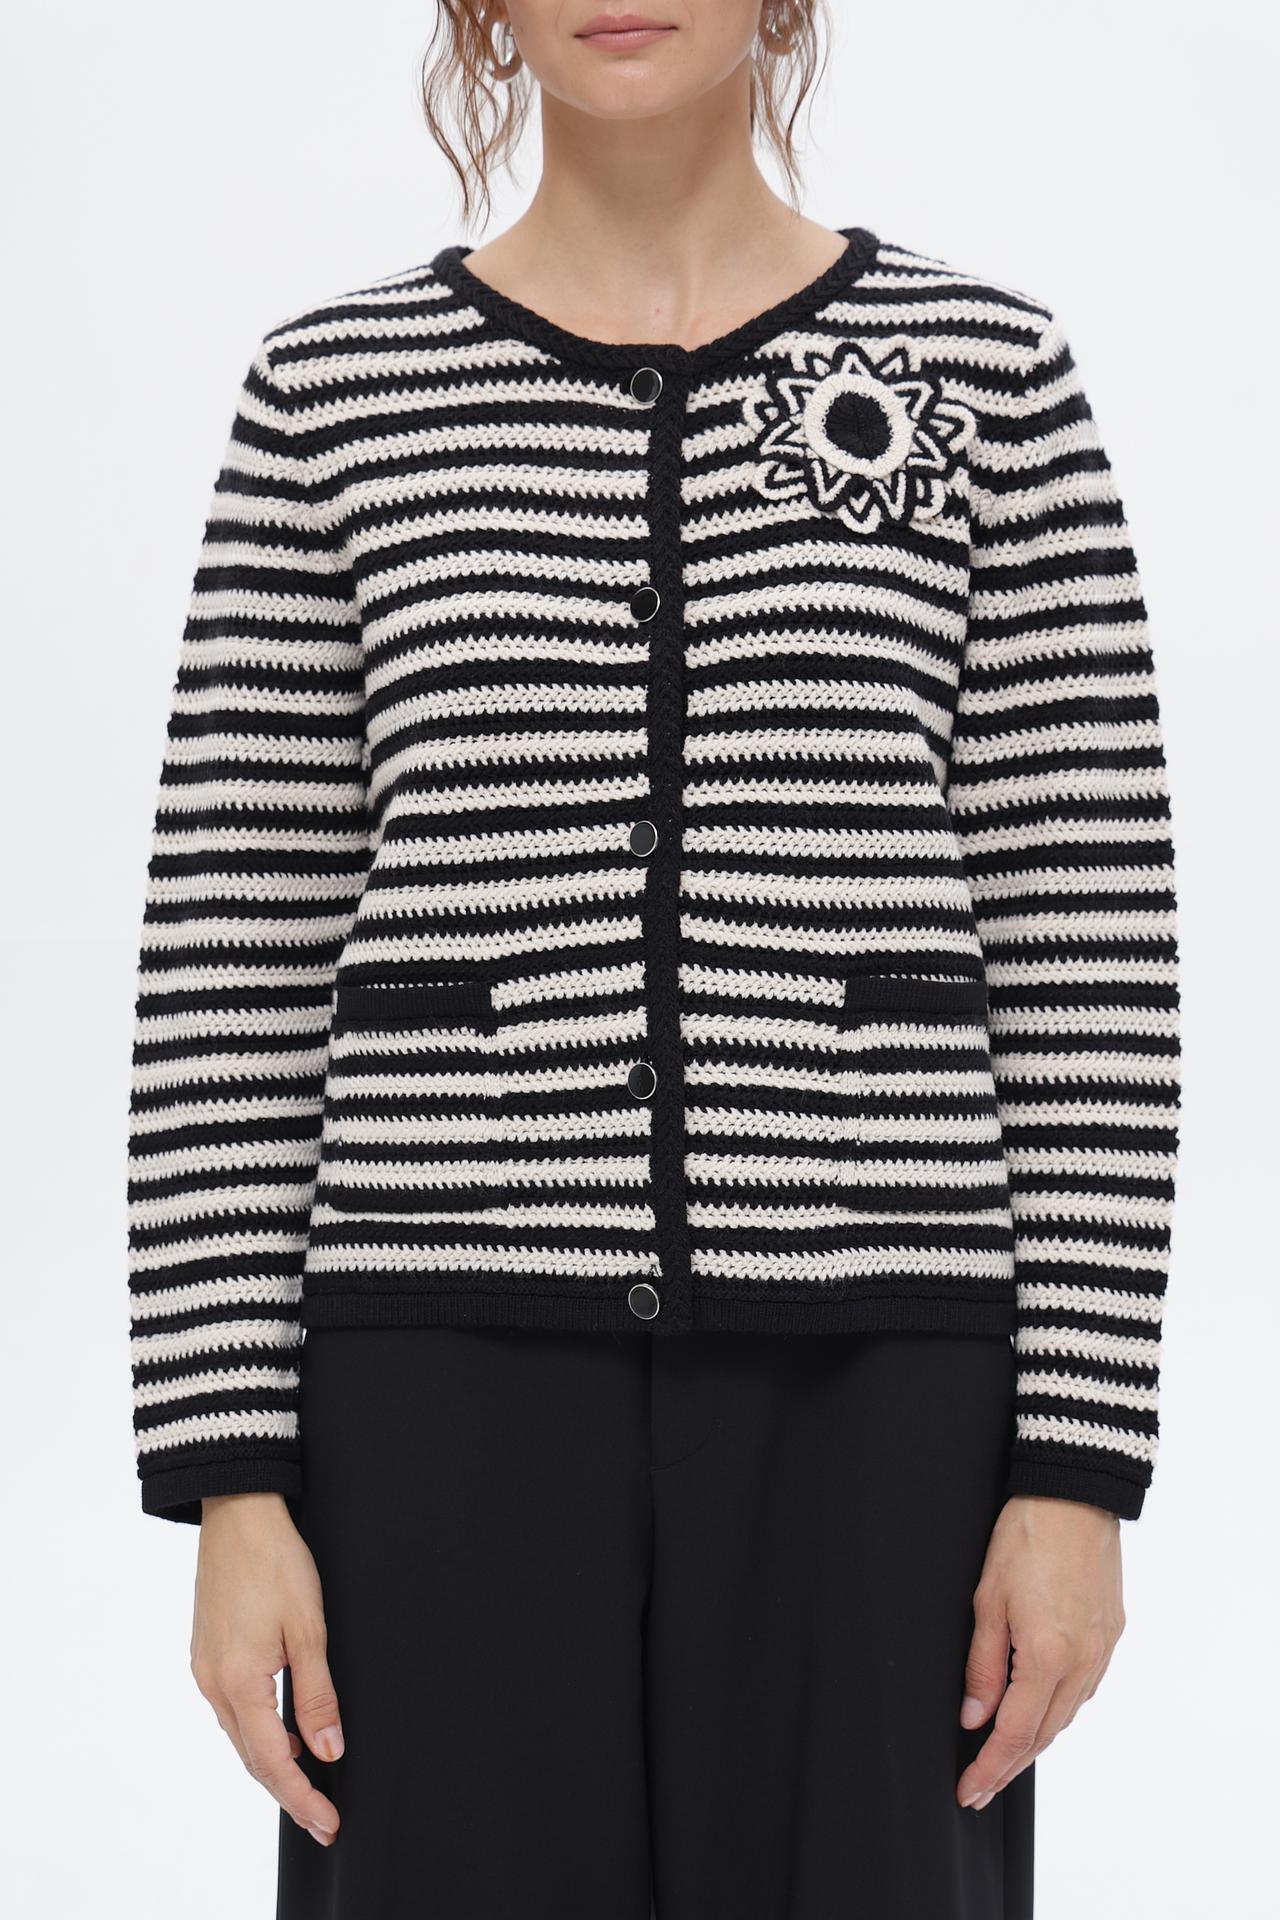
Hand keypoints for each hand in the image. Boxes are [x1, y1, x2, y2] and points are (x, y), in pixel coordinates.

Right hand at [190, 1492, 343, 1846]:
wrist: (237, 1513)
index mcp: (239, 1680)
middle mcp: (213, 1682)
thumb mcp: (308, 1628)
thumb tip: (328, 1751)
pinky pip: (233, 1709)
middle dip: (288, 1790)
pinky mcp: (206, 1653)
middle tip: (323, 1817)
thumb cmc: (276, 1561)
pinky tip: (284, 1731)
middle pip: (251, 1756)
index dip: (301, 1796)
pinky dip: (258, 1730)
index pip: (271, 1760)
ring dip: (272, 1761)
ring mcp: (205, 1668)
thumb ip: (318, 1695)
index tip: (327, 1823)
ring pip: (240, 1734)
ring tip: (310, 1780)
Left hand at [956, 1493, 1124, 1809]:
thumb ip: (982, 1666)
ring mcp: (1102, 1651)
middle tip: (980, 1785)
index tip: (968, 1791)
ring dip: (1036, 1740)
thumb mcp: (987, 1600)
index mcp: (1048, 1656)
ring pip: (1067, 1714)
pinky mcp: (1111, 1635)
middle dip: (1010, 1765)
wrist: (1075, 1495)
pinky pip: (1084, 1688)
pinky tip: (1039, 1710)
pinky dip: (1058, 1709)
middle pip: (1045, 1734)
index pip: (1016, 1734)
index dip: (990, 1767)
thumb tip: (975, 1717)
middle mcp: (1082, 1663)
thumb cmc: (1026, 1538)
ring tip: (1004, 1756)